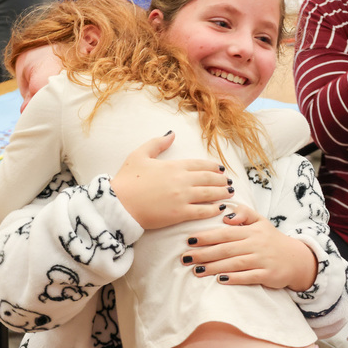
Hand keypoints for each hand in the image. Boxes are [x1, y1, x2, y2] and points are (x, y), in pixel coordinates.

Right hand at [110, 132, 232, 229]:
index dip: (213, 167)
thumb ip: (157, 143)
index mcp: (173, 166)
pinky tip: (220, 208)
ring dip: (222, 193)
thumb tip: (172, 133)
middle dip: (221, 180)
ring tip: (229, 193)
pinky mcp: (179, 214)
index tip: (221, 169)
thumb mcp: (139, 155)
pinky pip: (202, 211)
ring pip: (210, 194)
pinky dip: (214, 209)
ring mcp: (182, 197)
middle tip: (229, 182)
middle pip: (209, 178)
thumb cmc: (126, 180)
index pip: (200, 164)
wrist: (118, 204)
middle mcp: (182, 180)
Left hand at [182, 205, 317, 291]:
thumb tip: (225, 215)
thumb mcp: (260, 221)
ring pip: (235, 263)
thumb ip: (243, 213)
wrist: (297, 259)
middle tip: (185, 258)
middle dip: (204, 253)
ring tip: (197, 271)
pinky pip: (249, 277)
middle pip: (226, 248)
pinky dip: (235, 278)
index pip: (225, 233)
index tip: (189, 240)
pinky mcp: (268, 274)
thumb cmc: (271, 240)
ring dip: (214, 267)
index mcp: (251, 230)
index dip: (207, 236)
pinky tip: (220, 280)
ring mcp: (262, 260)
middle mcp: (256, 244)